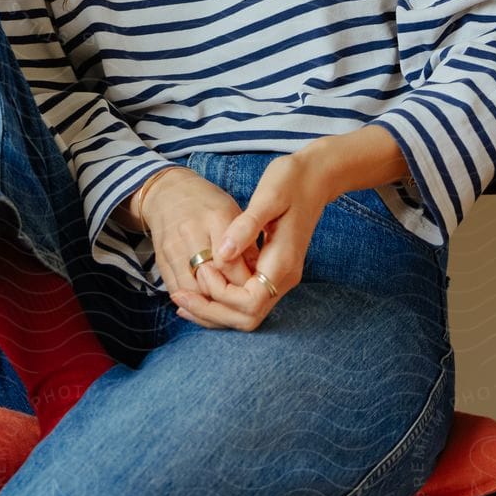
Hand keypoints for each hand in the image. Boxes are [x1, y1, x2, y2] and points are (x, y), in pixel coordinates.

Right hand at [138, 167, 263, 322]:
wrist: (167, 193)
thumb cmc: (207, 203)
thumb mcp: (233, 213)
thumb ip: (246, 245)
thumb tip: (261, 279)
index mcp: (215, 218)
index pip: (230, 263)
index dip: (245, 283)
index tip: (255, 289)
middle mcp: (191, 234)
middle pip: (210, 281)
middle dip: (229, 298)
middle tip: (244, 303)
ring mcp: (173, 249)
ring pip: (192, 292)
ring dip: (210, 304)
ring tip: (226, 306)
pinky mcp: (161, 260)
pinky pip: (177, 290)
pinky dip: (193, 301)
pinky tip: (206, 302)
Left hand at [163, 150, 331, 332]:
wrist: (316, 176)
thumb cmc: (291, 180)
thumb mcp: (269, 196)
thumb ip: (246, 226)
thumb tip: (223, 254)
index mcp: (282, 262)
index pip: (249, 303)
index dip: (221, 294)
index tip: (202, 270)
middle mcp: (284, 277)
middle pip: (247, 318)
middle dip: (211, 312)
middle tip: (179, 298)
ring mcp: (280, 278)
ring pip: (246, 314)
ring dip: (214, 310)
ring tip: (183, 298)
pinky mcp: (273, 272)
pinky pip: (246, 300)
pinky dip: (222, 300)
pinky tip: (200, 290)